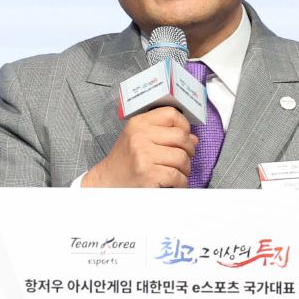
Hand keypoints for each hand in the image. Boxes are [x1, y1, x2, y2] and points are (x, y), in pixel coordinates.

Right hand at [82, 107, 197, 187]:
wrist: (106, 183)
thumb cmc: (125, 162)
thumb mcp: (138, 139)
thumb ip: (164, 134)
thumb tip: (193, 138)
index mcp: (138, 124)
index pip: (171, 114)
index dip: (184, 126)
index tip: (184, 137)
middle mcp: (140, 137)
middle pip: (181, 137)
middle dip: (188, 151)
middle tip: (183, 159)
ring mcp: (144, 156)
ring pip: (182, 158)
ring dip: (185, 169)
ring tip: (177, 173)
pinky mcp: (148, 174)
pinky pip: (177, 176)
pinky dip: (181, 183)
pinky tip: (174, 184)